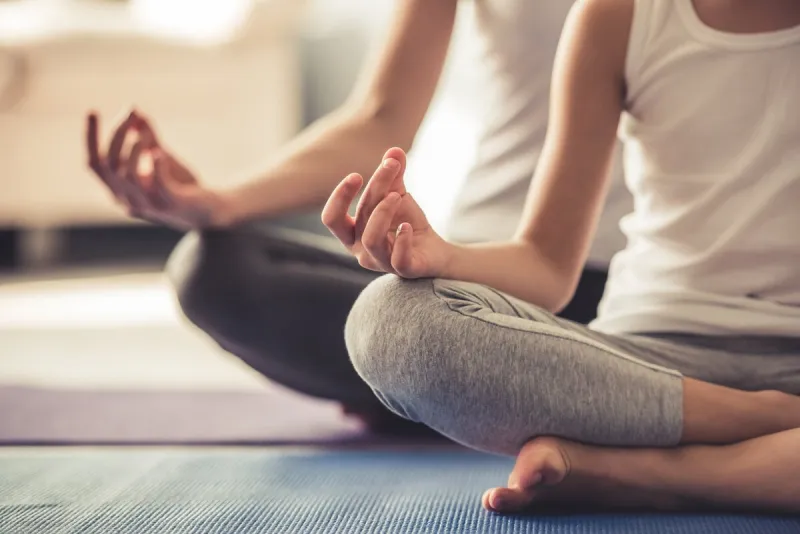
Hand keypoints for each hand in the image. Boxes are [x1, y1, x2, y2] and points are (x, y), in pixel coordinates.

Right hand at [86, 109, 230, 229]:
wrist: (211, 211)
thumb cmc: (182, 185)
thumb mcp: (162, 158)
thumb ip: (148, 138)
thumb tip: (136, 111)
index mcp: (119, 190)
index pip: (95, 164)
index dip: (90, 138)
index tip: (93, 111)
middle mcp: (127, 200)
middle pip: (109, 164)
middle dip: (118, 133)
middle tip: (132, 112)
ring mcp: (148, 205)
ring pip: (128, 174)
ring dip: (136, 148)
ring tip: (147, 133)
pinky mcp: (169, 205)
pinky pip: (158, 185)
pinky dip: (157, 166)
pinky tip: (160, 152)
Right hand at [322, 147, 451, 277]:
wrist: (435, 251)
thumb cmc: (407, 223)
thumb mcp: (398, 195)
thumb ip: (393, 174)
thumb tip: (394, 150)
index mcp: (352, 233)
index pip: (332, 218)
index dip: (339, 197)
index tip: (357, 176)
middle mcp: (361, 251)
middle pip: (357, 220)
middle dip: (372, 191)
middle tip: (388, 168)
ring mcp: (381, 262)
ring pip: (371, 239)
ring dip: (383, 211)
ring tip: (399, 195)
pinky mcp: (404, 269)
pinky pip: (398, 258)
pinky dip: (402, 240)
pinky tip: (408, 226)